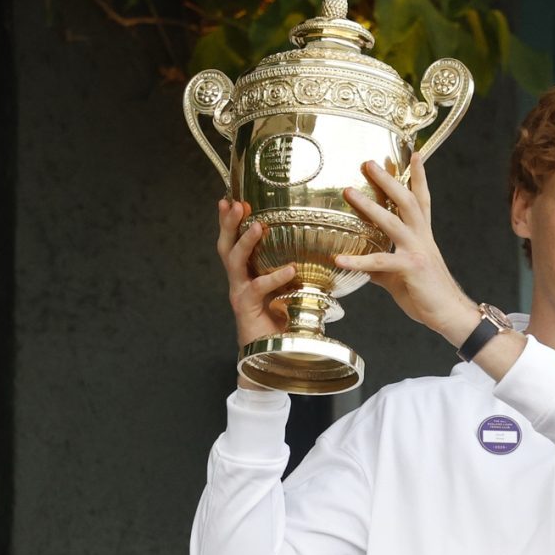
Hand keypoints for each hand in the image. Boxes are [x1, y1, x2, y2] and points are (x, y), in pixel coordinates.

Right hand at [217, 198, 296, 352]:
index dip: (231, 222)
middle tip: (236, 203)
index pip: (234, 242)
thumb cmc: (284, 324)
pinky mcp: (247, 309)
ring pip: (235, 261)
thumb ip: (301, 275)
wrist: (275, 356)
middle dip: (229, 223)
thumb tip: (328, 254)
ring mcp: (239, 293)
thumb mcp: (292, 292)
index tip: (233, 199)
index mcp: (247, 274)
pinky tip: (290, 269)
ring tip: (257, 225)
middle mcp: (239, 280)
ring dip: (246, 242)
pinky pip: (258, 288)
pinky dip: (274, 277)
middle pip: (226, 245)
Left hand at [334, 157, 475, 337]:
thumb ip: (381, 265)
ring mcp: (417, 251)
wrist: (450, 315)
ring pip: (392, 221)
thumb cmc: (428, 295)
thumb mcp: (401, 275)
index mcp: (422, 236)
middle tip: (368, 162)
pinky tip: (339, 258)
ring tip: (349, 192)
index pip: (421, 199)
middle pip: (406, 200)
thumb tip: (360, 263)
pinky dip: (358, 261)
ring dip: (369, 205)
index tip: (414, 153)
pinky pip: (380, 262)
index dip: (418, 176)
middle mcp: (422, 237)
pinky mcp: (411, 268)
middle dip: (389, 179)